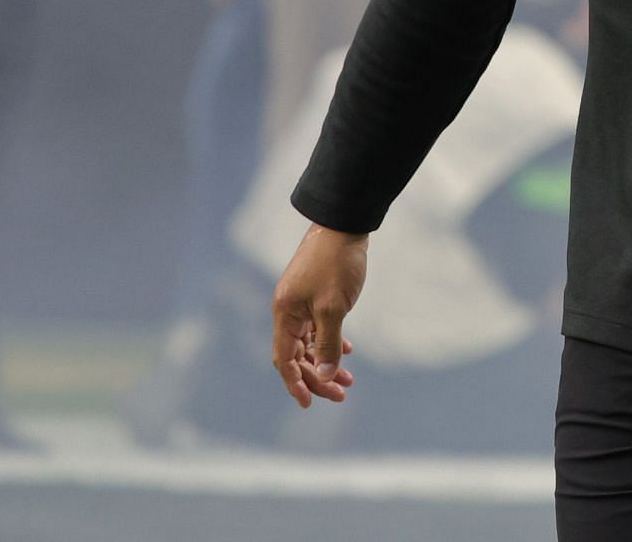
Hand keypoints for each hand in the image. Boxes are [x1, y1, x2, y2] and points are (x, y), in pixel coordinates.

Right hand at [270, 222, 366, 408]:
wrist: (344, 227)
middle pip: (297, 355)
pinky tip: (347, 351)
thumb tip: (324, 376)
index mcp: (284, 315)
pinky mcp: (314, 295)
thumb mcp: (333, 308)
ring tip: (348, 379)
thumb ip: (328, 344)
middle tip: (342, 393)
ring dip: (326, 362)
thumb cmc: (336, 265)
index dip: (295, 383)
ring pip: (309, 343)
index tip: (309, 404)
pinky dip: (330, 342)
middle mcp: (288, 311)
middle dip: (317, 377)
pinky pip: (317, 328)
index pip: (284, 360)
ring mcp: (300, 303)